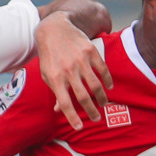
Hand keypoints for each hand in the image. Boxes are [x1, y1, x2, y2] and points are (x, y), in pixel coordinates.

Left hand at [35, 13, 111, 130]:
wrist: (55, 28)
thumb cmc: (49, 55)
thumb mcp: (46, 73)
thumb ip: (54, 91)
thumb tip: (59, 110)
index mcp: (55, 78)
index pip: (64, 103)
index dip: (72, 117)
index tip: (79, 127)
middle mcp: (68, 70)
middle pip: (83, 96)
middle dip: (91, 111)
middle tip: (96, 118)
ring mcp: (80, 60)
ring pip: (95, 84)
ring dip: (101, 97)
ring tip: (103, 104)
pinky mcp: (90, 51)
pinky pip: (102, 69)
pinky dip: (107, 80)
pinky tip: (109, 87)